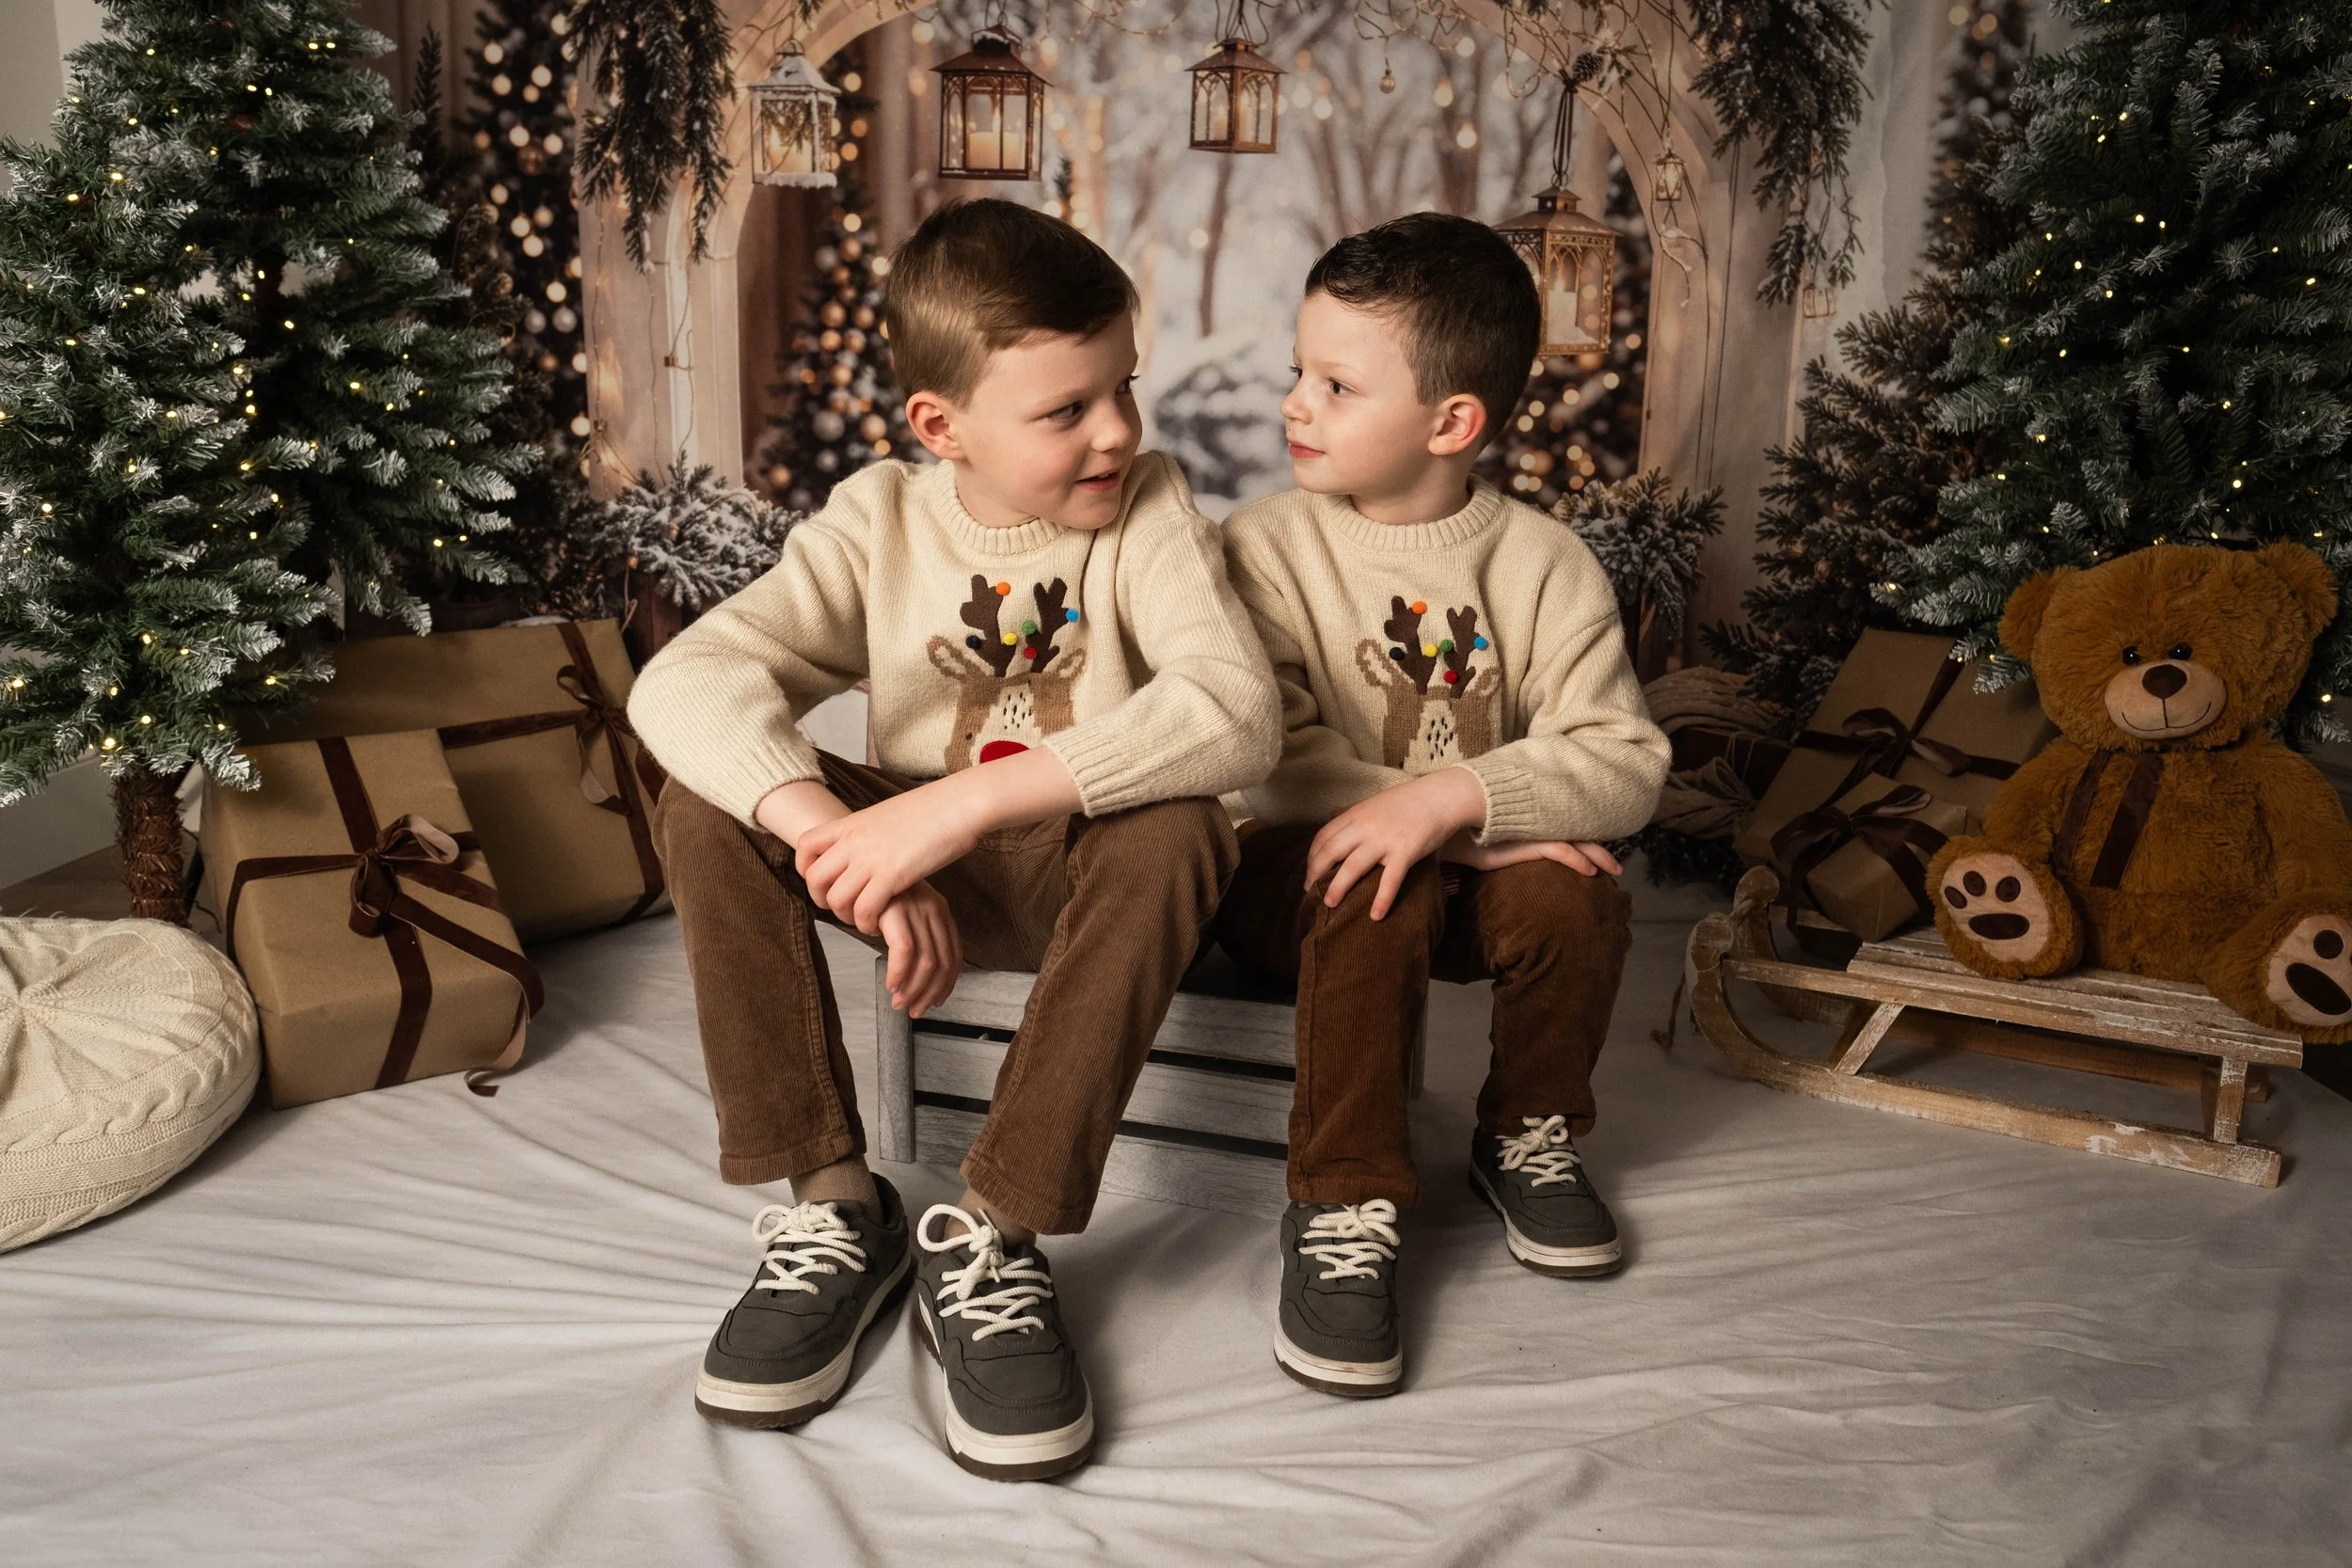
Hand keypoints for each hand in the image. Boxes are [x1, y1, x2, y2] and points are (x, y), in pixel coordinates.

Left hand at [797, 788, 982, 933]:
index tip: (821, 880)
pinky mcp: (891, 877)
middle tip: (842, 907)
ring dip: (846, 917)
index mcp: (852, 823)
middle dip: (823, 900)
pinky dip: (867, 923)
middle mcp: (854, 841)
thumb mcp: (888, 814)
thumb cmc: (933, 810)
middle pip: (815, 878)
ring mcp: (870, 859)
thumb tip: (867, 845)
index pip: (806, 845)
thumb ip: (869, 832)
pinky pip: (863, 910)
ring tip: (864, 919)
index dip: (805, 867)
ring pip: (836, 899)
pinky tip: (879, 923)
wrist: (958, 804)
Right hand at [878, 882, 961, 1018]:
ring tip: (899, 1003)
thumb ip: (915, 939)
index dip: (947, 984)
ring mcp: (917, 909)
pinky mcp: (897, 910)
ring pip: (926, 961)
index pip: (954, 955)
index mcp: (940, 911)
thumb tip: (917, 979)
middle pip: (943, 962)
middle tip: (914, 1010)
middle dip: (929, 993)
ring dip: (913, 989)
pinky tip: (890, 984)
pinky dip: (899, 973)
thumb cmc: (876, 896)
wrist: (856, 870)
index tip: (936, 1002)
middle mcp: (933, 909)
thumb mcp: (903, 916)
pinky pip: (904, 951)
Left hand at [1307, 768, 1486, 919]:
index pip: (1323, 837)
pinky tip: (1375, 916)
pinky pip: (1390, 880)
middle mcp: (1365, 826)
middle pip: (1331, 852)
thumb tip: (1338, 833)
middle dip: (1315, 874)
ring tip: (1329, 904)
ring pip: (1353, 866)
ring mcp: (1384, 839)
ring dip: (1337, 887)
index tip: (1309, 874)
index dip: (1312, 858)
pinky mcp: (1405, 851)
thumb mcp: (1374, 805)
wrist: (1439, 797)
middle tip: (1309, 892)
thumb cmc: (1407, 803)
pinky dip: (1381, 900)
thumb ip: (1356, 818)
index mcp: (1355, 814)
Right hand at [1441, 832, 1621, 876]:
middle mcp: (1535, 823)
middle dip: (1599, 848)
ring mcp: (1532, 831)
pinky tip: (1591, 873)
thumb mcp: (1486, 846)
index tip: (1597, 852)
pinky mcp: (1526, 842)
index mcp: (1529, 822)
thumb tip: (1501, 859)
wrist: (1445, 826)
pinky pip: (1561, 851)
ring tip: (1615, 870)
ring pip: (1577, 841)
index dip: (1583, 837)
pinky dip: (1578, 861)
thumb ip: (1501, 847)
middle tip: (1617, 865)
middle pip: (1577, 831)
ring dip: (1599, 856)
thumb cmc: (1460, 836)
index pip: (1563, 827)